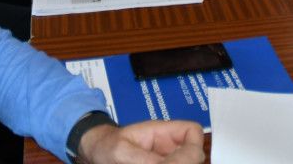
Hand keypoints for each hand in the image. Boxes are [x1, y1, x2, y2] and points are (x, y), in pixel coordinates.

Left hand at [79, 120, 204, 163]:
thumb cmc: (106, 147)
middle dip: (186, 162)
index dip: (193, 146)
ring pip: (188, 162)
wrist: (97, 153)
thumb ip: (146, 159)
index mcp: (162, 131)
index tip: (182, 161)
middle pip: (194, 153)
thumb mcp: (122, 152)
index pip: (192, 131)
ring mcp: (167, 158)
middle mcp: (170, 145)